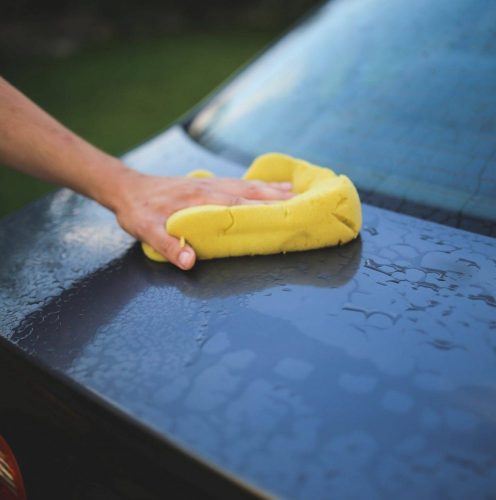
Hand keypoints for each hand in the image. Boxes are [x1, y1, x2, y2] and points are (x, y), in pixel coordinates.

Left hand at [112, 170, 293, 269]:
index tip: (286, 213)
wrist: (127, 188)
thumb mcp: (145, 230)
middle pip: (249, 191)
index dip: (262, 209)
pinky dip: (256, 185)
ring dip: (271, 188)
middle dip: (276, 197)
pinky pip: (237, 183)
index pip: (237, 204)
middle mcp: (209, 187)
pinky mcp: (206, 183)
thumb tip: (190, 263)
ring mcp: (209, 183)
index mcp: (199, 199)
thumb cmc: (137, 210)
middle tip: (302, 202)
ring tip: (294, 191)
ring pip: (246, 184)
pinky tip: (265, 187)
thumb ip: (167, 246)